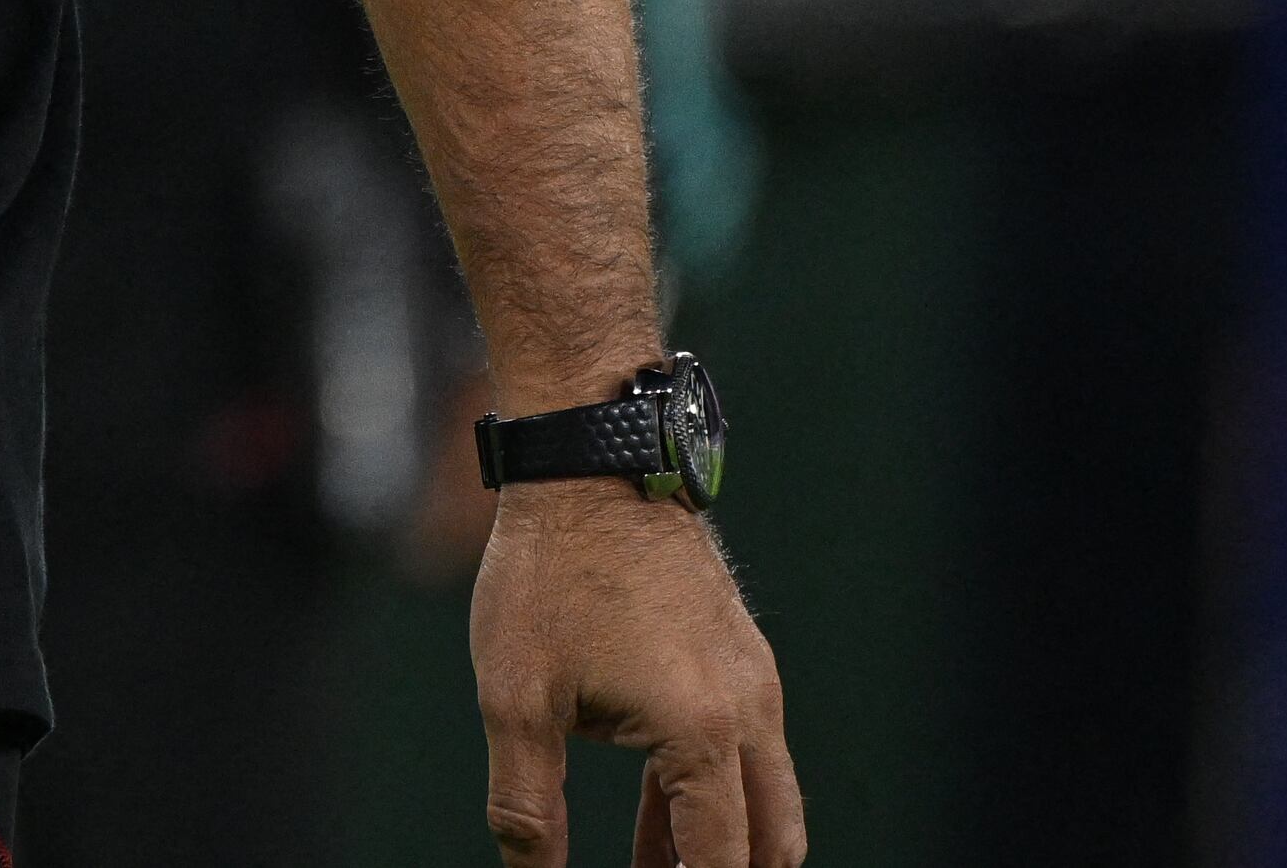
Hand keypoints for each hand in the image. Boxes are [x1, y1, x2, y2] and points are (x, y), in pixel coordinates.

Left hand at [468, 482, 802, 867]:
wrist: (590, 459)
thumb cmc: (548, 571)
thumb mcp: (516, 697)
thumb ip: (527, 805)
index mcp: (702, 731)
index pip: (720, 862)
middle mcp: (750, 709)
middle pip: (770, 842)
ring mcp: (752, 679)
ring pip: (763, 799)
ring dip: (716, 846)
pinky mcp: (739, 656)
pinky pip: (743, 751)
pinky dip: (708, 796)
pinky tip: (654, 822)